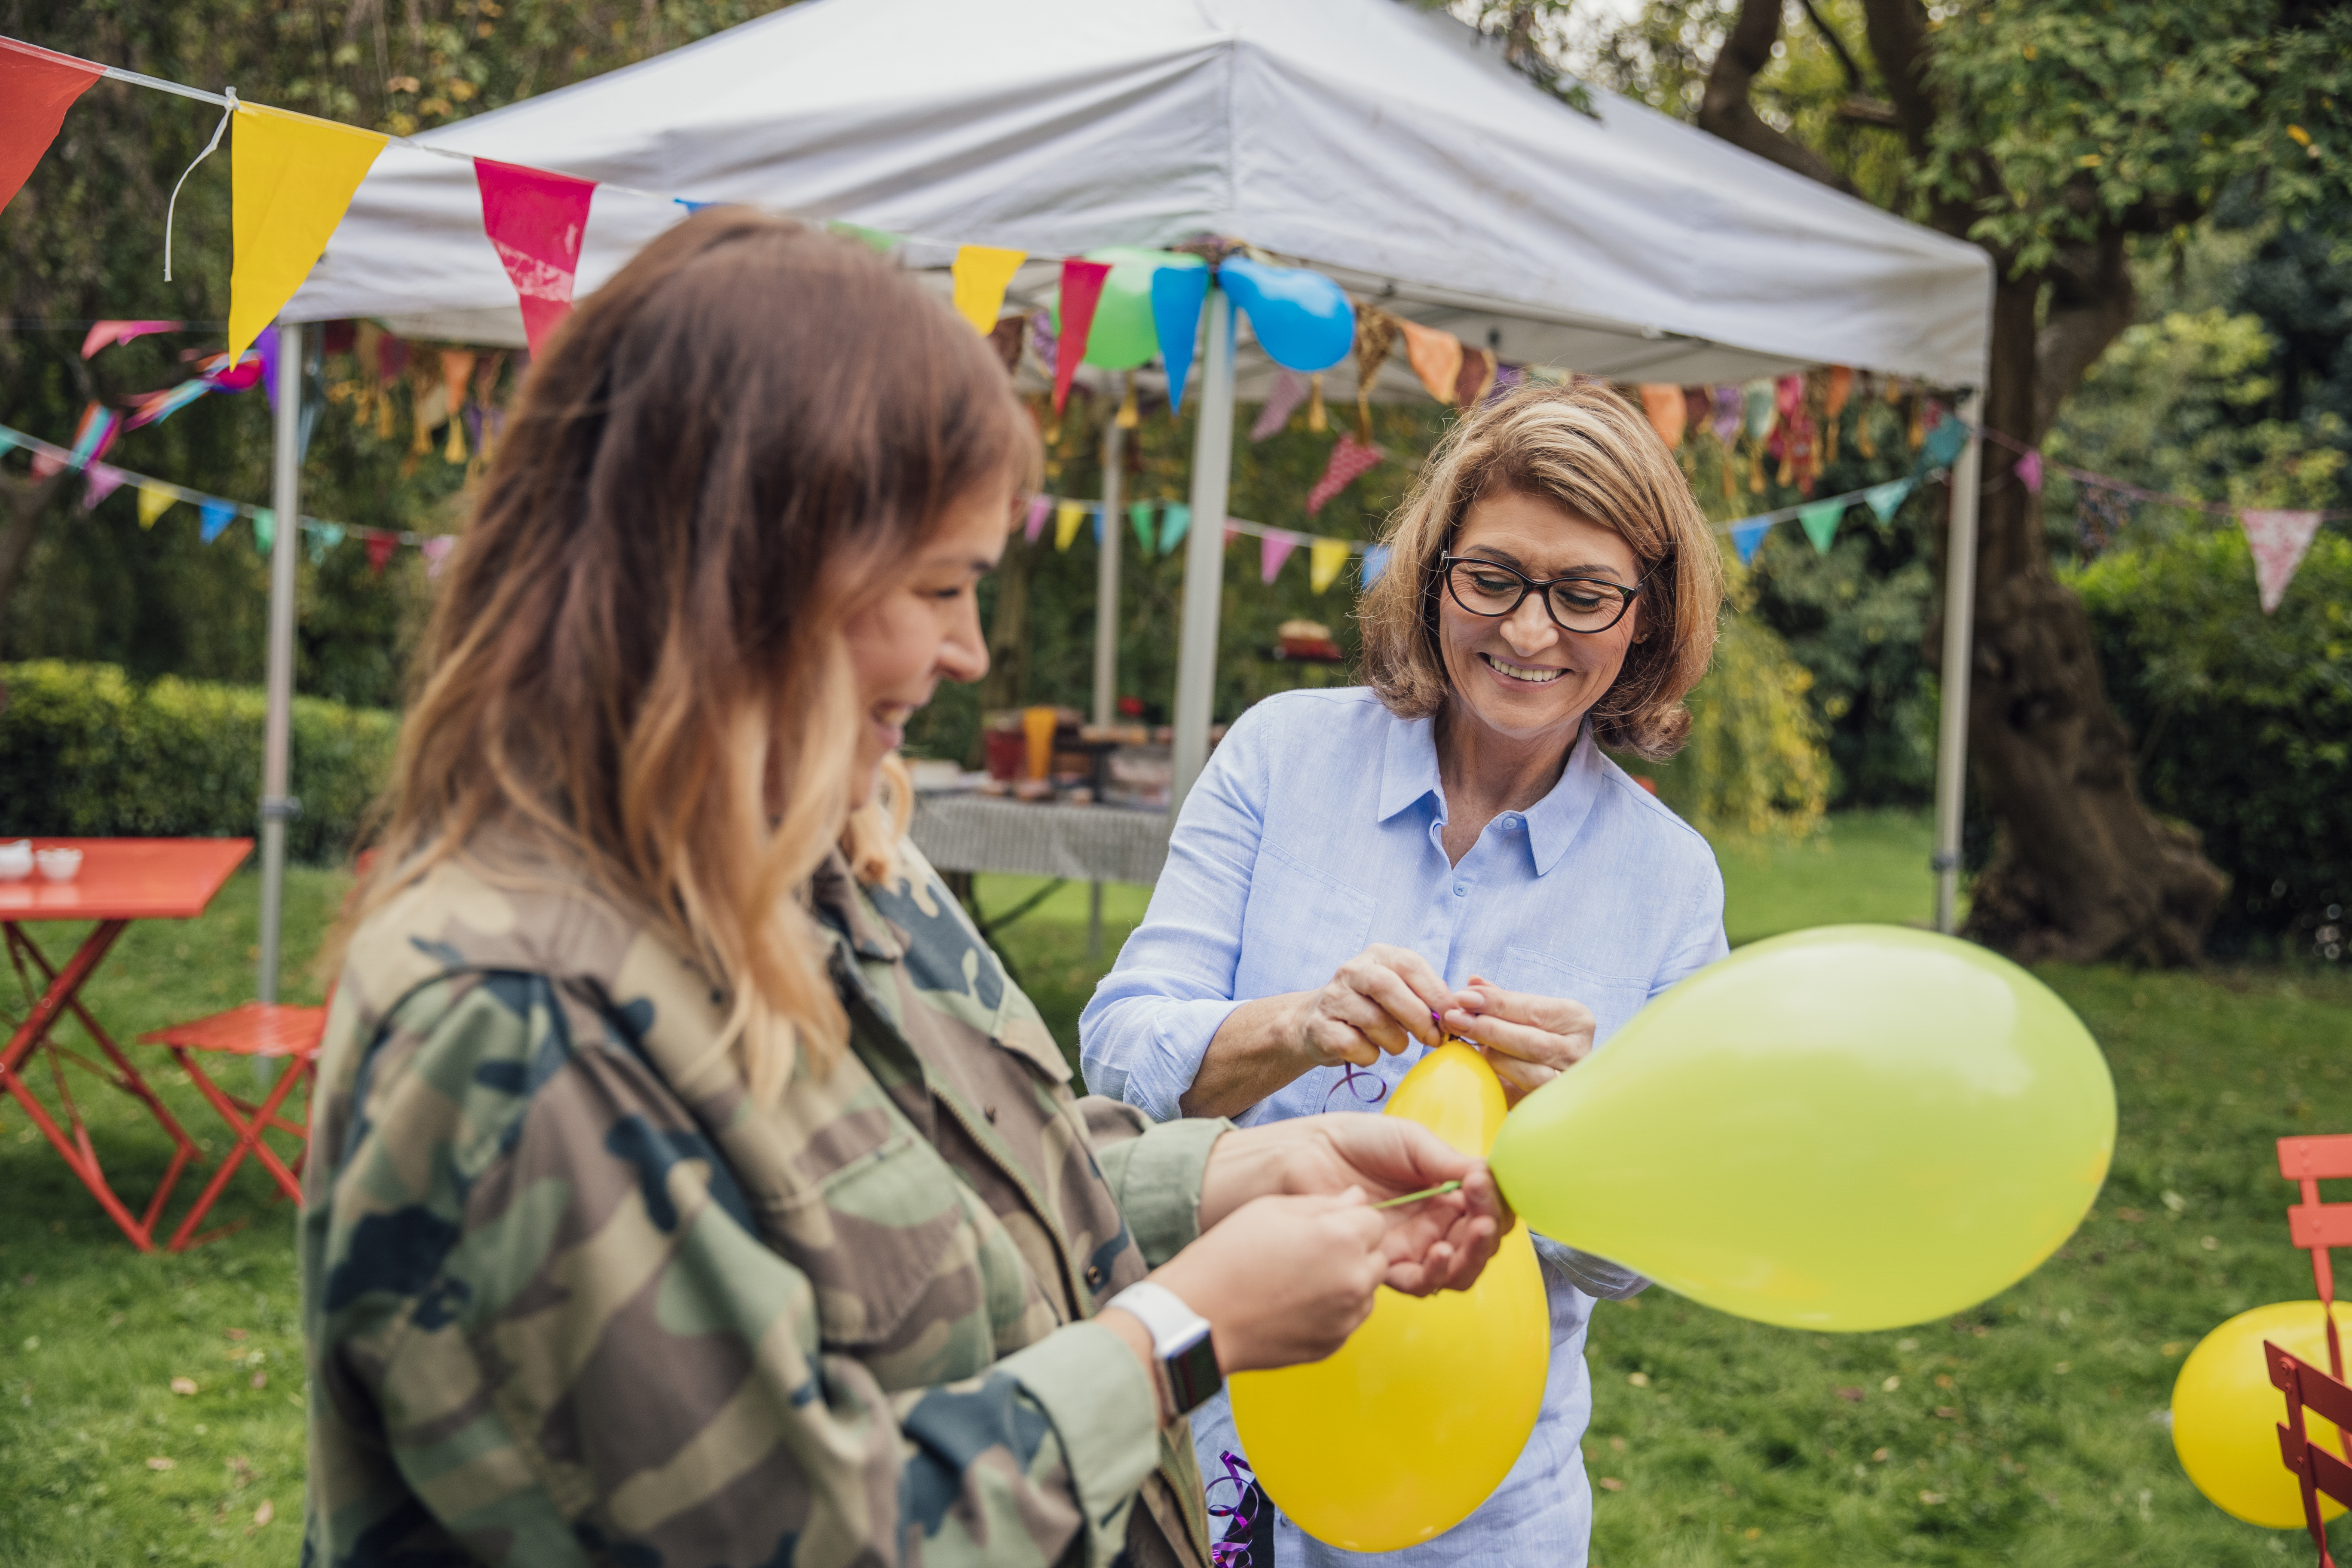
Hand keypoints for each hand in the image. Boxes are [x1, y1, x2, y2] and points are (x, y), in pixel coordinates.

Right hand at [1151, 1190, 1388, 1371]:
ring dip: (1347, 1281)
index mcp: (1341, 1239)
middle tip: (1310, 1251)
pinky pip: (1348, 1319)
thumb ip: (1323, 1203)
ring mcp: (1345, 1318)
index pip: (1376, 1222)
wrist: (1200, 1317)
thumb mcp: (1272, 1209)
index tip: (1325, 1225)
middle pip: (1377, 1257)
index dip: (1350, 1220)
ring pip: (1366, 1290)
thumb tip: (1356, 1199)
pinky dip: (1333, 1309)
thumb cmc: (1228, 1258)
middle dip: (1354, 1250)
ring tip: (1300, 1278)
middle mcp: (1353, 1281)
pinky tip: (1296, 1301)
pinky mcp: (1333, 1345)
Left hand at [1199, 1115, 1508, 1295]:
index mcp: (1446, 1191)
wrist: (1306, 1156)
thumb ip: (1451, 1163)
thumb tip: (1492, 1177)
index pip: (1486, 1210)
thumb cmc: (1357, 1141)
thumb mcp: (1413, 1142)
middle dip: (1486, 1236)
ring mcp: (1412, 1246)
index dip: (1493, 1204)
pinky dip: (1436, 1273)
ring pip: (1457, 1271)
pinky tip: (1436, 1253)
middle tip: (1480, 1221)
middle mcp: (1434, 1223)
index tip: (1481, 1185)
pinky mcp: (1386, 1264)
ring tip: (1462, 1240)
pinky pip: (1421, 1283)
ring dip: (1469, 1259)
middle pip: (1478, 1246)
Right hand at [1286, 943, 1454, 1069]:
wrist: (1317, 1022)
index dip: (1436, 992)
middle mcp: (1352, 971)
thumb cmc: (1371, 1008)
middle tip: (1434, 1039)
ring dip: (1395, 1041)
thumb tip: (1455, 1016)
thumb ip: (1425, 999)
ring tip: (1396, 1044)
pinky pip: (1355, 1046)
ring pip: (1374, 1021)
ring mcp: (1332, 998)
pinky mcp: (1319, 1028)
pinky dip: (1370, 1055)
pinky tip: (1368, 1051)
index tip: (1454, 1017)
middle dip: (1418, 1017)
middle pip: (1387, 987)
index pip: (1410, 965)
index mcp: (1378, 956)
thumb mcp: (1399, 993)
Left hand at [1440, 975, 1593, 1100]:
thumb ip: (1501, 998)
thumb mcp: (1523, 1012)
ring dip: (1491, 1056)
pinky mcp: (1548, 1104)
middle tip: (1453, 1018)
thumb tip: (1472, 982)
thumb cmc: (1534, 1034)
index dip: (1496, 1003)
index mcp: (1576, 1020)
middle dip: (1488, 1029)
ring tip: (1460, 1041)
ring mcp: (1566, 1082)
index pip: (1534, 1009)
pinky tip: (1474, 1066)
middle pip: (1531, 1042)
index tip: (1463, 997)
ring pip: (1529, 1073)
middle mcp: (1577, 1052)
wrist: (1551, 1074)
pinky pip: (1519, 1095)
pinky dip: (1495, 1079)